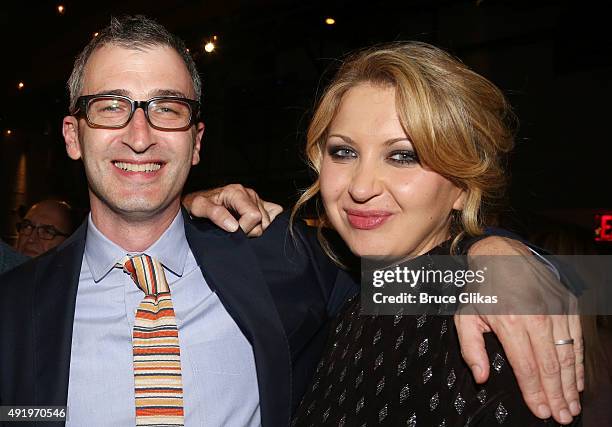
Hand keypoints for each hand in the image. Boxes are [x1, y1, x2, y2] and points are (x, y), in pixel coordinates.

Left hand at [182, 184, 282, 236]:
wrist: (199, 200)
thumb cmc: (198, 203)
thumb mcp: (199, 207)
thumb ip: (216, 214)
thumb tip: (234, 226)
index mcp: (237, 192)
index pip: (254, 216)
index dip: (244, 228)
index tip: (231, 232)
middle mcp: (249, 193)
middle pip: (263, 220)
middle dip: (249, 230)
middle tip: (233, 229)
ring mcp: (257, 198)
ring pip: (268, 221)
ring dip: (255, 228)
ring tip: (240, 226)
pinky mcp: (261, 203)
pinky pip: (275, 212)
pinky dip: (266, 221)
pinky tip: (252, 224)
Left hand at [455, 236, 582, 424]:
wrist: (501, 253)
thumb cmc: (481, 287)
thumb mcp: (465, 315)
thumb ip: (471, 349)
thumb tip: (481, 377)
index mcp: (510, 322)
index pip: (527, 367)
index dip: (536, 393)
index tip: (541, 411)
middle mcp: (537, 317)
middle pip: (551, 366)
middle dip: (557, 395)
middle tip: (562, 417)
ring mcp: (556, 309)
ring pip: (567, 355)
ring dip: (571, 384)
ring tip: (572, 405)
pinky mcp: (568, 304)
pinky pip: (577, 339)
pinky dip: (578, 362)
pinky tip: (577, 380)